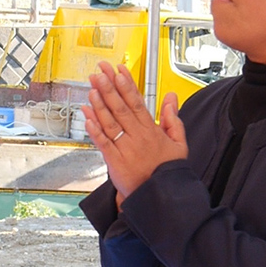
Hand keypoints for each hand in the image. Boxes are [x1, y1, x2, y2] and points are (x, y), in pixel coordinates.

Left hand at [80, 61, 187, 200]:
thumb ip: (174, 118)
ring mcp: (126, 148)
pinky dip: (94, 129)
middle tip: (100, 72)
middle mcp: (138, 137)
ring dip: (100, 104)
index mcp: (152, 130)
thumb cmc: (166, 170)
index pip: (137, 102)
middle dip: (109, 88)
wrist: (161, 196)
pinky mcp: (115, 162)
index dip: (127, 85)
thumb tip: (171, 97)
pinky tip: (87, 116)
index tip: (119, 71)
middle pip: (121, 108)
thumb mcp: (178, 143)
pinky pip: (103, 142)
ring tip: (92, 88)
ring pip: (111, 122)